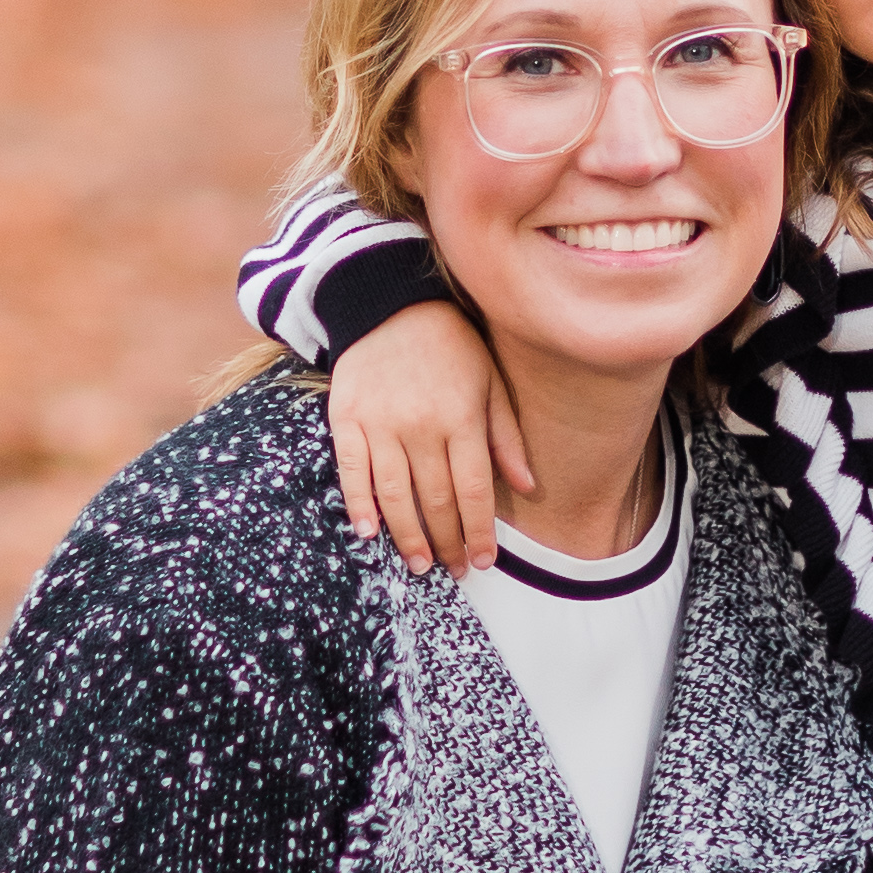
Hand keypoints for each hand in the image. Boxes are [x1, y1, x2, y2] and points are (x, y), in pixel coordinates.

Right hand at [325, 303, 535, 569]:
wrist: (390, 303)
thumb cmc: (451, 345)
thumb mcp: (490, 380)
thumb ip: (506, 435)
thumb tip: (526, 487)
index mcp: (461, 417)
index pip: (473, 490)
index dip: (478, 531)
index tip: (482, 561)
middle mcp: (421, 426)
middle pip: (435, 500)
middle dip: (447, 542)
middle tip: (453, 570)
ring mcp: (380, 424)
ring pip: (395, 495)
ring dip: (408, 537)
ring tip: (420, 564)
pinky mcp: (346, 419)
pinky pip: (352, 472)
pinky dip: (359, 506)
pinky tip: (370, 533)